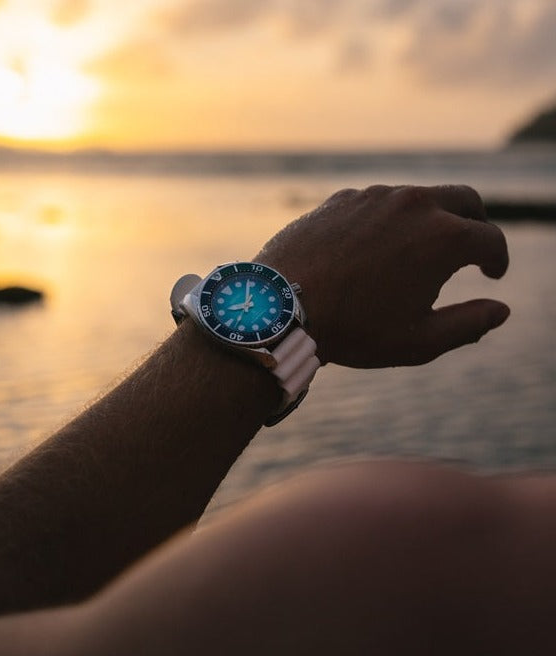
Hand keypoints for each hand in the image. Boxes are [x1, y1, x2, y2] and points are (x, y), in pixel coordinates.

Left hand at [255, 185, 508, 366]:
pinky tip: (377, 245)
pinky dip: (390, 219)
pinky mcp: (341, 198)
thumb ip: (468, 325)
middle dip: (476, 223)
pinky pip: (378, 202)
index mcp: (443, 237)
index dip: (497, 259)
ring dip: (431, 219)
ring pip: (419, 197)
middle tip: (471, 248)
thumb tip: (501, 310)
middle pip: (465, 201)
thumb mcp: (418, 341)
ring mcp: (374, 196)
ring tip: (421, 249)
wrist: (279, 307)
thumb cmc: (351, 330)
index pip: (490, 239)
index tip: (492, 273)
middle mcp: (414, 205)